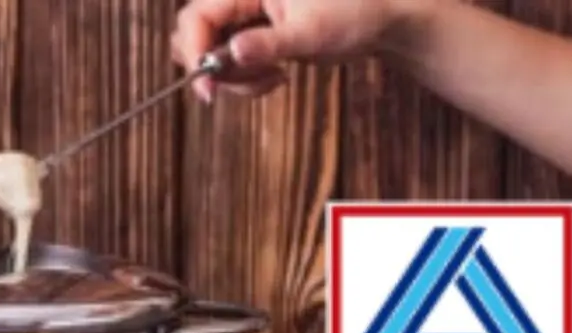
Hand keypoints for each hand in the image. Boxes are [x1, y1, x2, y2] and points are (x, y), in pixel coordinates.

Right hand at [172, 0, 416, 100]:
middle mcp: (240, 1)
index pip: (198, 16)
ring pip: (212, 56)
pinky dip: (248, 81)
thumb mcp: (309, 32)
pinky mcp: (254, 40)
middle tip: (245, 84)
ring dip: (237, 78)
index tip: (207, 85)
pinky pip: (231, 66)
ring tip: (275, 76)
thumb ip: (269, 44)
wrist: (376, 23)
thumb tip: (234, 53)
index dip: (195, 50)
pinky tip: (278, 75)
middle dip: (216, 68)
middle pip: (197, 36)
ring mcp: (245, 21)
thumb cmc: (353, 14)